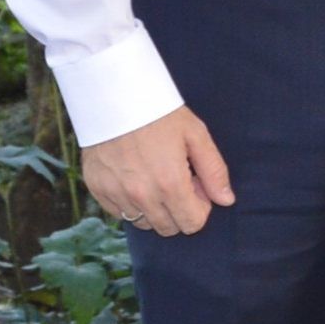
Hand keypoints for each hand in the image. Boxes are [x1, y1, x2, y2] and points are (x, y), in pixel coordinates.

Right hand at [83, 104, 234, 235]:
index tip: (195, 186)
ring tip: (155, 178)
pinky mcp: (98, 189)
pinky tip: (134, 177)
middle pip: (168, 228)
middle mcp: (142, 195)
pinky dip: (130, 203)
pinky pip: (120, 213)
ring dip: (154, 209)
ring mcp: (117, 194)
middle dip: (179, 210)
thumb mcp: (196, 135)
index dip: (200, 207)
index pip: (192, 224)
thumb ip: (214, 171)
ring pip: (143, 222)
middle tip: (176, 180)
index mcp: (170, 184)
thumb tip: (226, 200)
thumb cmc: (160, 113)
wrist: (115, 95)